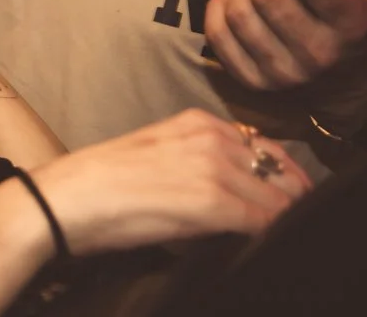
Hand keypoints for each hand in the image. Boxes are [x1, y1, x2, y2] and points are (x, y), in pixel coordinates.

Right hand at [30, 109, 311, 254]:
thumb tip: (236, 192)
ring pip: (278, 198)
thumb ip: (198, 161)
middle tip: (299, 223)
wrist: (67, 199)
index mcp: (197, 122)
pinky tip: (266, 245)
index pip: (267, 148)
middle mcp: (211, 138)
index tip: (295, 200)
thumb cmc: (100, 184)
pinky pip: (263, 221)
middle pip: (280, 172)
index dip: (287, 178)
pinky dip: (271, 234)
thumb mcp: (156, 154)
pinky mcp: (212, 202)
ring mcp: (214, 167)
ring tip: (287, 237)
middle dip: (294, 200)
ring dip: (285, 220)